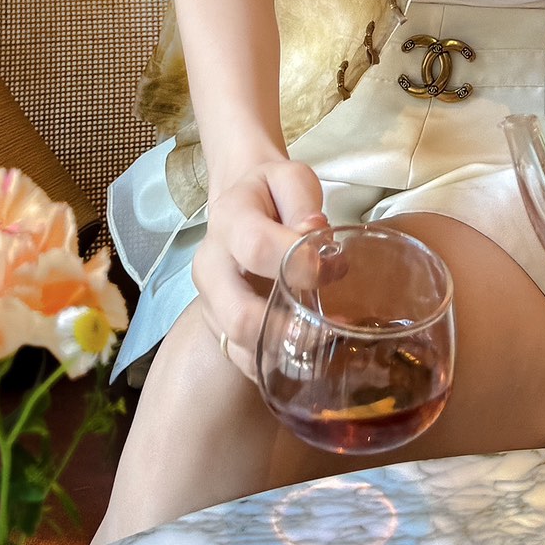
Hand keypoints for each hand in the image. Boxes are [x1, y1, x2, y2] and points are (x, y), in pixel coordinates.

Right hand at [192, 158, 326, 380]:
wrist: (243, 202)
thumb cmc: (273, 192)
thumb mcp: (290, 178)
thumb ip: (302, 201)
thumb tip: (313, 235)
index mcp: (229, 219)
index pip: (256, 246)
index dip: (298, 264)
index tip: (335, 268)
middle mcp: (211, 264)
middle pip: (238, 314)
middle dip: (285, 329)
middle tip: (328, 328)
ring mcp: (210, 300)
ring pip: (237, 343)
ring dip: (280, 353)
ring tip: (321, 347)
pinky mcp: (219, 324)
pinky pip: (238, 358)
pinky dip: (269, 366)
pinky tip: (298, 361)